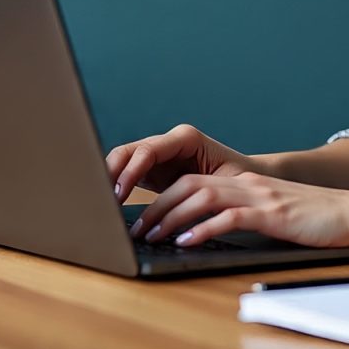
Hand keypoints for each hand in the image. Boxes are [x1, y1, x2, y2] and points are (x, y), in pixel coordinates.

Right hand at [106, 123, 256, 202]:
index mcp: (185, 138)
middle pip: (129, 151)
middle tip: (102, 200)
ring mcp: (158, 155)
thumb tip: (180, 210)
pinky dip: (116, 186)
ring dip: (110, 180)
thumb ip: (201, 192)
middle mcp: (168, 142)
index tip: (117, 193)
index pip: (148, 150)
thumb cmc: (239, 180)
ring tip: (102, 204)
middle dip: (112, 173)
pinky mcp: (152, 170)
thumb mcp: (222, 185)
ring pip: (124, 161)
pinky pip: (128, 173)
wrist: (247, 179)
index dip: (130, 171)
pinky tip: (111, 205)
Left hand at [129, 172, 348, 248]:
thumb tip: (203, 232)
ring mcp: (259, 196)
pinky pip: (231, 217)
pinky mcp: (272, 213)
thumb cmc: (312, 219)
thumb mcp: (269, 213)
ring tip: (154, 235)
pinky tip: (189, 241)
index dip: (162, 197)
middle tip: (138, 229)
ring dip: (173, 216)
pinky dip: (205, 227)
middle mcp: (247, 183)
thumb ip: (240, 214)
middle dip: (159, 206)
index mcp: (244, 181)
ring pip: (204, 196)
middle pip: (190, 185)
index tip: (142, 217)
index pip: (191, 180)